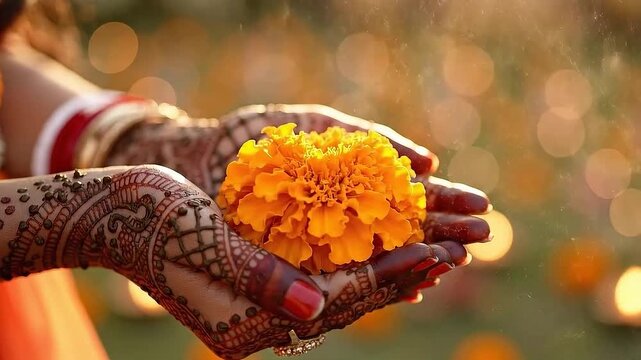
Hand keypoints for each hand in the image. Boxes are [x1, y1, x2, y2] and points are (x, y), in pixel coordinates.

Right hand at [0, 165, 482, 358]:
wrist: (117, 215)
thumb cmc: (158, 219)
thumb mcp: (207, 242)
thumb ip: (260, 279)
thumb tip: (312, 310)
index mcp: (246, 322)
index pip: (337, 301)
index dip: (389, 275)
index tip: (434, 251)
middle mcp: (259, 326)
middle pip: (349, 304)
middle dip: (402, 276)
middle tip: (454, 251)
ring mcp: (260, 313)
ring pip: (342, 295)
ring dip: (387, 273)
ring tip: (434, 252)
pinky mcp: (259, 294)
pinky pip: (322, 284)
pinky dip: (357, 269)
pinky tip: (384, 251)